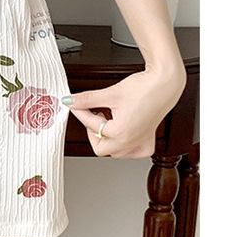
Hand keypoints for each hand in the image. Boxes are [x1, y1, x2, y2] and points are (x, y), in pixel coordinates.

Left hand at [64, 64, 186, 159]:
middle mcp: (132, 142)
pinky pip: (135, 152)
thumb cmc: (144, 88)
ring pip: (116, 153)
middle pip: (100, 148)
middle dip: (92, 131)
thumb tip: (70, 101)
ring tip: (106, 121)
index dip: (80, 112)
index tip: (75, 103)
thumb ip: (87, 99)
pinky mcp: (149, 138)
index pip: (91, 125)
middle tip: (92, 115)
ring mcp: (141, 142)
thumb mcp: (110, 93)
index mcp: (121, 133)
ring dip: (107, 140)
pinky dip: (126, 146)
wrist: (165, 83)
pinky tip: (123, 133)